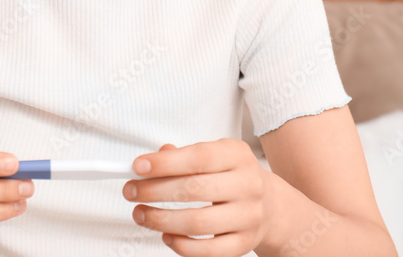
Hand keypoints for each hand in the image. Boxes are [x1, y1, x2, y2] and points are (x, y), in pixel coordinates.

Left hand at [122, 140, 275, 255]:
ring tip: (140, 214)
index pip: (198, 158)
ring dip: (161, 220)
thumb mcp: (215, 154)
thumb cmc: (232, 176)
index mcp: (237, 155)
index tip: (138, 167)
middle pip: (194, 190)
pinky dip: (181, 245)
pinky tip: (165, 235)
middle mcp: (247, 185)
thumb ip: (183, 155)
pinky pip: (208, 250)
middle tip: (131, 191)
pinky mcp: (244, 243)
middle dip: (154, 191)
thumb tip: (152, 161)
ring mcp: (248, 216)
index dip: (164, 163)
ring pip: (198, 223)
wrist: (271, 205)